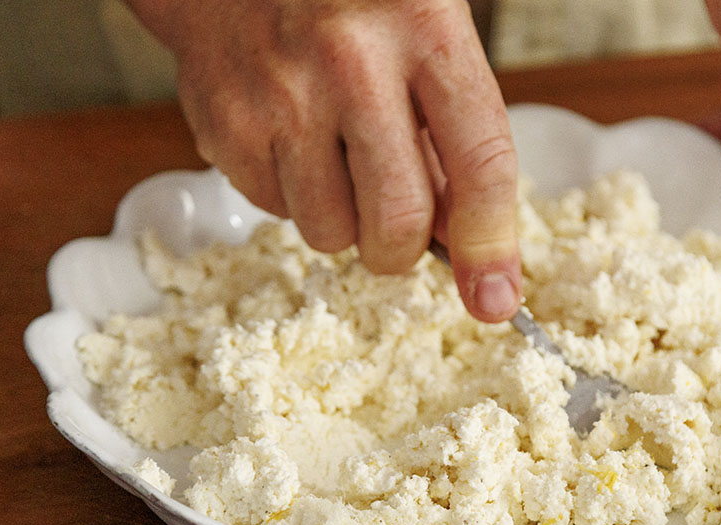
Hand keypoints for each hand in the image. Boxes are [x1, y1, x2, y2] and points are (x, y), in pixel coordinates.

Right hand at [126, 0, 521, 321]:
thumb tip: (466, 245)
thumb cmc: (351, 3)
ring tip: (338, 159)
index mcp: (424, 29)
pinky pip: (277, 212)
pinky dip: (292, 196)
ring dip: (344, 222)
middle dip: (405, 248)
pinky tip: (292, 139)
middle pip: (398, 221)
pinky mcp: (225, 123)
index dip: (491, 245)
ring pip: (331, 233)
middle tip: (399, 225)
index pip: (479, 163)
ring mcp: (281, 95)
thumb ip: (453, 131)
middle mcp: (352, 61)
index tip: (495, 299)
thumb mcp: (427, 37)